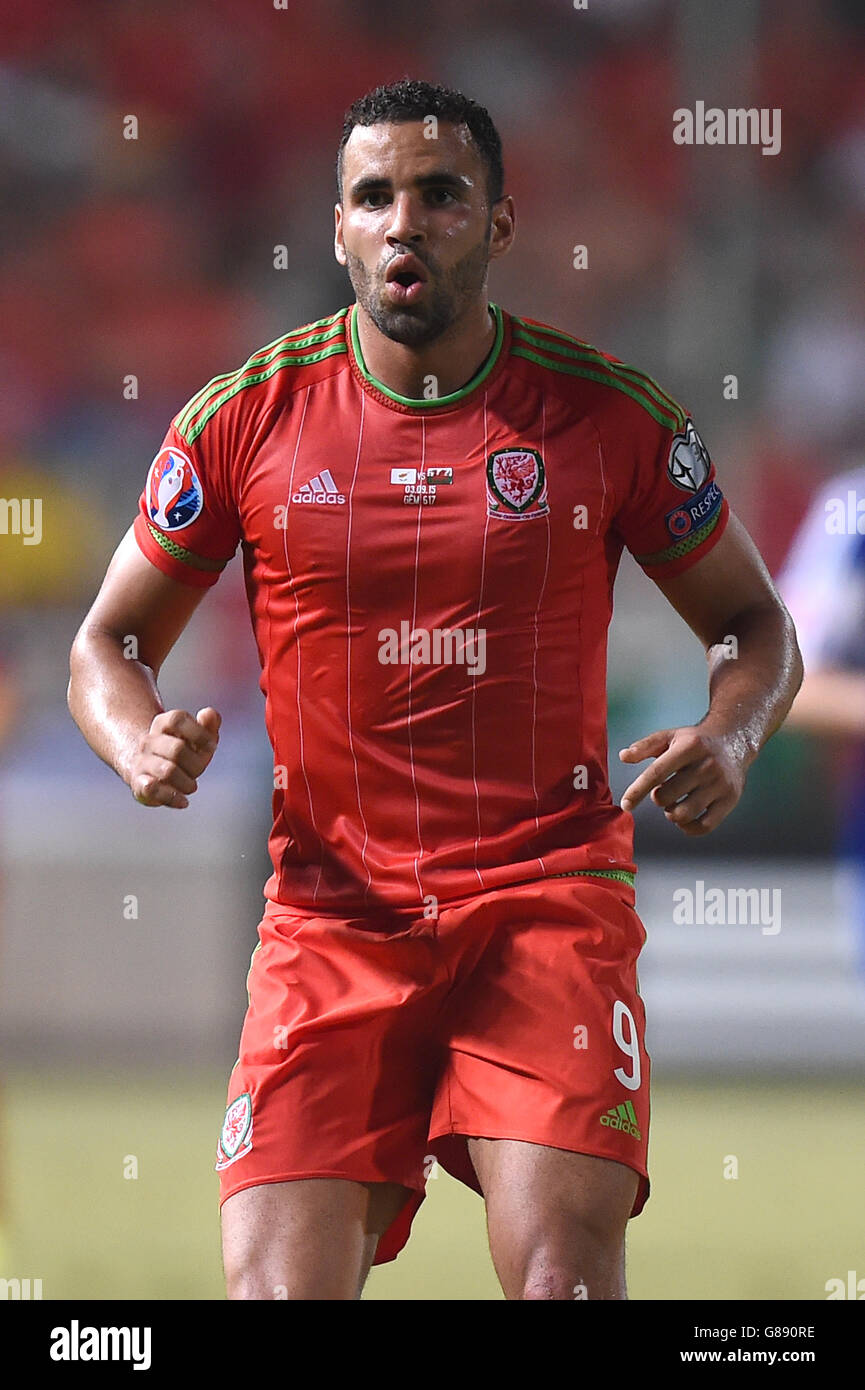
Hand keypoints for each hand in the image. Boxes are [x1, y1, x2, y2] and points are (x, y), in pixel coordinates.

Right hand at [128, 707, 220, 808]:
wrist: (148, 771)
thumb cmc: (181, 753)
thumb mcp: (198, 738)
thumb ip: (209, 724)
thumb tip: (209, 713)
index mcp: (163, 723)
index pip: (177, 719)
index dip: (198, 732)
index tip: (212, 747)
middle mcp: (149, 740)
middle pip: (177, 749)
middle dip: (196, 764)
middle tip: (199, 771)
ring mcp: (142, 762)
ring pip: (168, 771)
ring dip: (187, 783)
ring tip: (191, 787)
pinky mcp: (138, 783)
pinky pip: (152, 789)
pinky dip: (172, 797)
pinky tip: (183, 802)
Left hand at [618, 724, 748, 835]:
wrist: (734, 741)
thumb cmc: (695, 742)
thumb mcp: (670, 736)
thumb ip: (645, 746)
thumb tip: (623, 756)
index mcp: (689, 747)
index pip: (657, 773)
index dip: (638, 790)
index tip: (626, 804)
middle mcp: (707, 765)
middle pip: (667, 796)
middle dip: (658, 798)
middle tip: (663, 791)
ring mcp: (720, 784)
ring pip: (683, 814)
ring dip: (671, 814)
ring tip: (674, 803)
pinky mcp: (730, 800)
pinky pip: (704, 826)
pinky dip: (688, 828)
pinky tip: (685, 818)